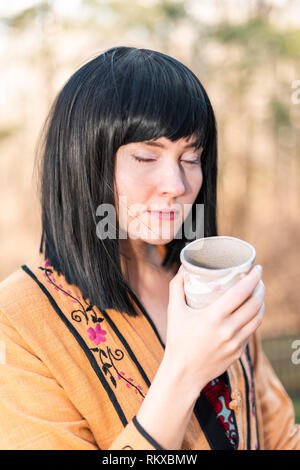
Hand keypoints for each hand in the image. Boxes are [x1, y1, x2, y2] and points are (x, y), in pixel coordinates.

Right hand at [164, 264, 264, 391]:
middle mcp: (228, 330)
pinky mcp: (238, 352)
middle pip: (254, 303)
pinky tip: (250, 312)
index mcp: (213, 317)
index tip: (257, 268)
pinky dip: (254, 318)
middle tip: (257, 278)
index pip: (241, 292)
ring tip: (257, 293)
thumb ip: (177, 287)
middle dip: (260, 288)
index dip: (253, 278)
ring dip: (261, 303)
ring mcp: (235, 343)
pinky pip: (251, 331)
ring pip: (257, 318)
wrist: (183, 373)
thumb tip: (184, 268)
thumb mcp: (174, 311)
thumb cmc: (177, 340)